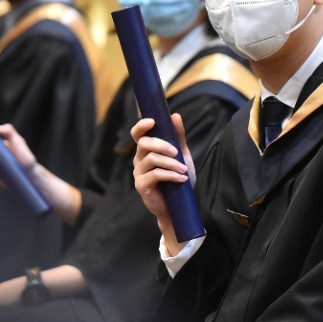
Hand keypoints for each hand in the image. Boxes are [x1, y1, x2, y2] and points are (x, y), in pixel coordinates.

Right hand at [131, 113, 194, 250]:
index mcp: (146, 150)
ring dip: (171, 163)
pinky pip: (155, 174)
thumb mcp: (181, 155)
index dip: (141, 126)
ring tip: (184, 170)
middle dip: (162, 145)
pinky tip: (182, 178)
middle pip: (144, 144)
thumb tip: (175, 115)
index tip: (153, 121)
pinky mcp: (141, 185)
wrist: (179, 205)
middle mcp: (139, 159)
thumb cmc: (178, 178)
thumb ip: (178, 137)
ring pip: (152, 159)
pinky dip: (171, 175)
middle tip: (177, 152)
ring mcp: (138, 173)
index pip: (138, 134)